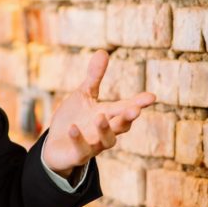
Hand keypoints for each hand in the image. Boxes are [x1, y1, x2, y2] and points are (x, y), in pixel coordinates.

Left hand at [42, 50, 154, 178]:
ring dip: (105, 129)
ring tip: (100, 117)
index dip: (139, 102)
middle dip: (128, 117)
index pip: (126, 107)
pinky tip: (72, 127)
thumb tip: (103, 51)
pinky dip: (78, 139)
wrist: (55, 145)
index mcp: (109, 115)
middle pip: (121, 125)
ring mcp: (93, 145)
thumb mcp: (84, 95)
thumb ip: (95, 77)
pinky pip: (81, 149)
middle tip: (135, 110)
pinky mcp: (79, 155)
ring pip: (106, 141)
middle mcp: (105, 131)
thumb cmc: (74, 118)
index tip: (151, 96)